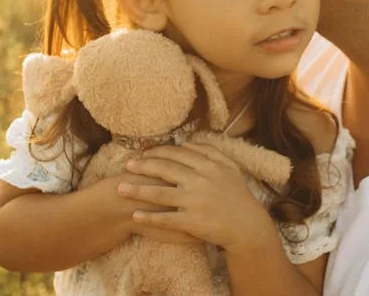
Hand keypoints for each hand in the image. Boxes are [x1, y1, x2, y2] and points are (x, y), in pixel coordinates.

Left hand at [118, 143, 275, 253]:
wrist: (247, 226)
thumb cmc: (238, 196)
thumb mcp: (229, 168)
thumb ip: (210, 152)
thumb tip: (187, 143)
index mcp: (208, 166)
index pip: (177, 154)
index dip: (157, 152)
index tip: (143, 153)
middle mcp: (200, 181)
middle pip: (165, 170)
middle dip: (143, 166)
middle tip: (127, 166)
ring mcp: (195, 201)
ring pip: (160, 193)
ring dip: (138, 191)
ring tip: (121, 189)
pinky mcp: (192, 222)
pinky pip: (167, 219)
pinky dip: (150, 217)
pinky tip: (136, 215)